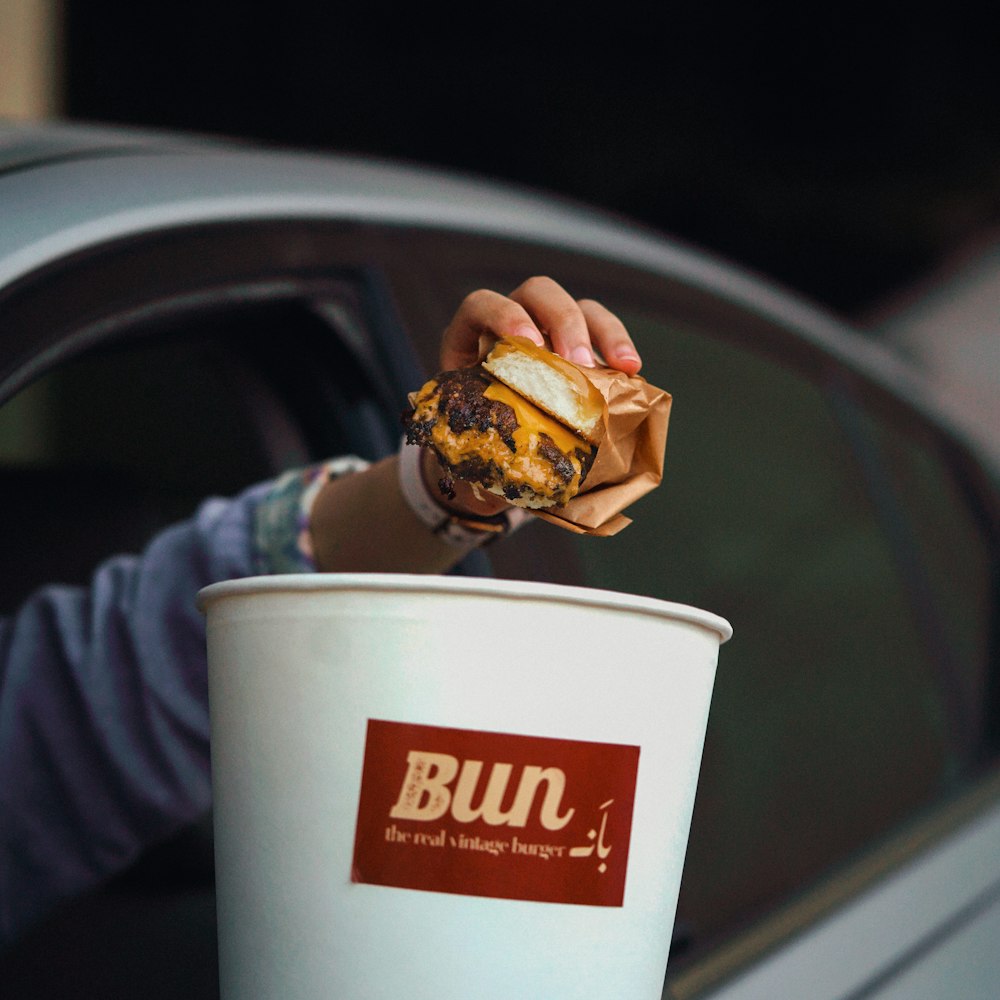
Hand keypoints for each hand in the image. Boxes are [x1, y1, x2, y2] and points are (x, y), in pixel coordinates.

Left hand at [430, 277, 640, 520]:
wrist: (494, 451)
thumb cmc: (476, 446)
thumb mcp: (469, 454)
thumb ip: (475, 465)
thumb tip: (490, 491)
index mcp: (471, 343)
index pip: (482, 306)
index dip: (503, 315)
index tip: (526, 342)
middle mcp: (511, 325)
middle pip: (536, 295)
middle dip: (561, 322)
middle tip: (577, 363)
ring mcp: (549, 332)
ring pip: (577, 307)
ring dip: (600, 333)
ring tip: (622, 368)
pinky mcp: (579, 348)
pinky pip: (602, 332)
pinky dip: (618, 347)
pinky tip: (633, 373)